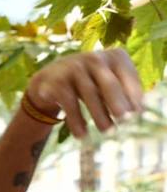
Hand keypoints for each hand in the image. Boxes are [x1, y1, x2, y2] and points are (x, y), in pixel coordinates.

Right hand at [25, 49, 144, 138]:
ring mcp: (74, 68)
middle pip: (108, 83)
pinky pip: (69, 103)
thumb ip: (124, 92)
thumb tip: (138, 112)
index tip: (138, 114)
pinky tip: (82, 134)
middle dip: (117, 102)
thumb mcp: (109, 82)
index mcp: (114, 56)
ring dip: (99, 114)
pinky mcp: (57, 81)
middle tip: (125, 120)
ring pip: (89, 93)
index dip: (133, 95)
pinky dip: (76, 120)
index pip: (127, 76)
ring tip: (107, 131)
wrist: (53, 77)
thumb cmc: (91, 82)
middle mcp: (94, 58)